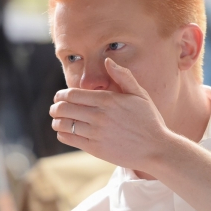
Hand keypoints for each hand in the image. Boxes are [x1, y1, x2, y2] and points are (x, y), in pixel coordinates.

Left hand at [49, 58, 169, 170]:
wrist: (156, 149)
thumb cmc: (149, 120)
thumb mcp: (140, 95)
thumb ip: (123, 76)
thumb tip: (107, 61)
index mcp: (108, 100)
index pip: (72, 94)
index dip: (61, 95)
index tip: (59, 97)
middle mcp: (99, 116)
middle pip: (63, 108)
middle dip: (55, 107)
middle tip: (55, 108)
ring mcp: (96, 133)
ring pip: (64, 124)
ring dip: (56, 121)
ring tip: (57, 121)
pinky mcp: (95, 149)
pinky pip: (70, 139)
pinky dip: (62, 134)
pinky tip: (65, 132)